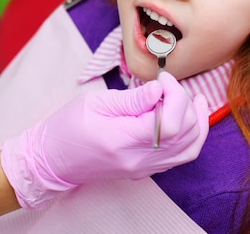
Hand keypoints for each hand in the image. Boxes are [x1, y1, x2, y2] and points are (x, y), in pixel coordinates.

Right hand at [0, 73, 208, 208]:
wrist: (52, 160)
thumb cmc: (68, 128)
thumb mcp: (95, 103)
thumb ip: (131, 99)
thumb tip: (159, 89)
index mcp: (122, 140)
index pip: (169, 123)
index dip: (175, 96)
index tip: (163, 80)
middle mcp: (138, 159)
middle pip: (183, 134)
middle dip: (184, 103)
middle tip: (168, 86)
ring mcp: (144, 168)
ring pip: (189, 148)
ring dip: (197, 121)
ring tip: (194, 99)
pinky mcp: (146, 169)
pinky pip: (181, 157)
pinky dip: (192, 137)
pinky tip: (190, 118)